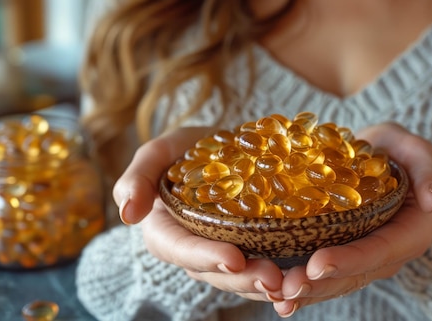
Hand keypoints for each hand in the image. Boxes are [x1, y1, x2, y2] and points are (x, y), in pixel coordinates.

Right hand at [112, 127, 284, 301]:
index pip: (180, 249)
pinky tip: (304, 278)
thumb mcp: (161, 151)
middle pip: (215, 273)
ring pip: (242, 279)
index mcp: (167, 231)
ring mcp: (224, 253)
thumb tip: (128, 213)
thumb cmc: (187, 149)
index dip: (205, 256)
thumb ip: (139, 176)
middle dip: (244, 278)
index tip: (234, 257)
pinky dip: (283, 275)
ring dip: (266, 285)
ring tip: (293, 284)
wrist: (224, 147)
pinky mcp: (252, 250)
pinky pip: (263, 268)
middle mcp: (194, 250)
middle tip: (274, 278)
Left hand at [273, 122, 431, 317]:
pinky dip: (298, 285)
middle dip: (318, 285)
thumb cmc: (400, 153)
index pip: (378, 252)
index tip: (316, 264)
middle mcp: (386, 254)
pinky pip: (322, 275)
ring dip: (305, 292)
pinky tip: (272, 293)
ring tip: (275, 294)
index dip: (348, 260)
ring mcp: (363, 258)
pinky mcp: (342, 254)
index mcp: (409, 234)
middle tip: (284, 288)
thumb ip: (428, 170)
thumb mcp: (417, 152)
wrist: (381, 158)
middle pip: (351, 275)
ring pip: (334, 282)